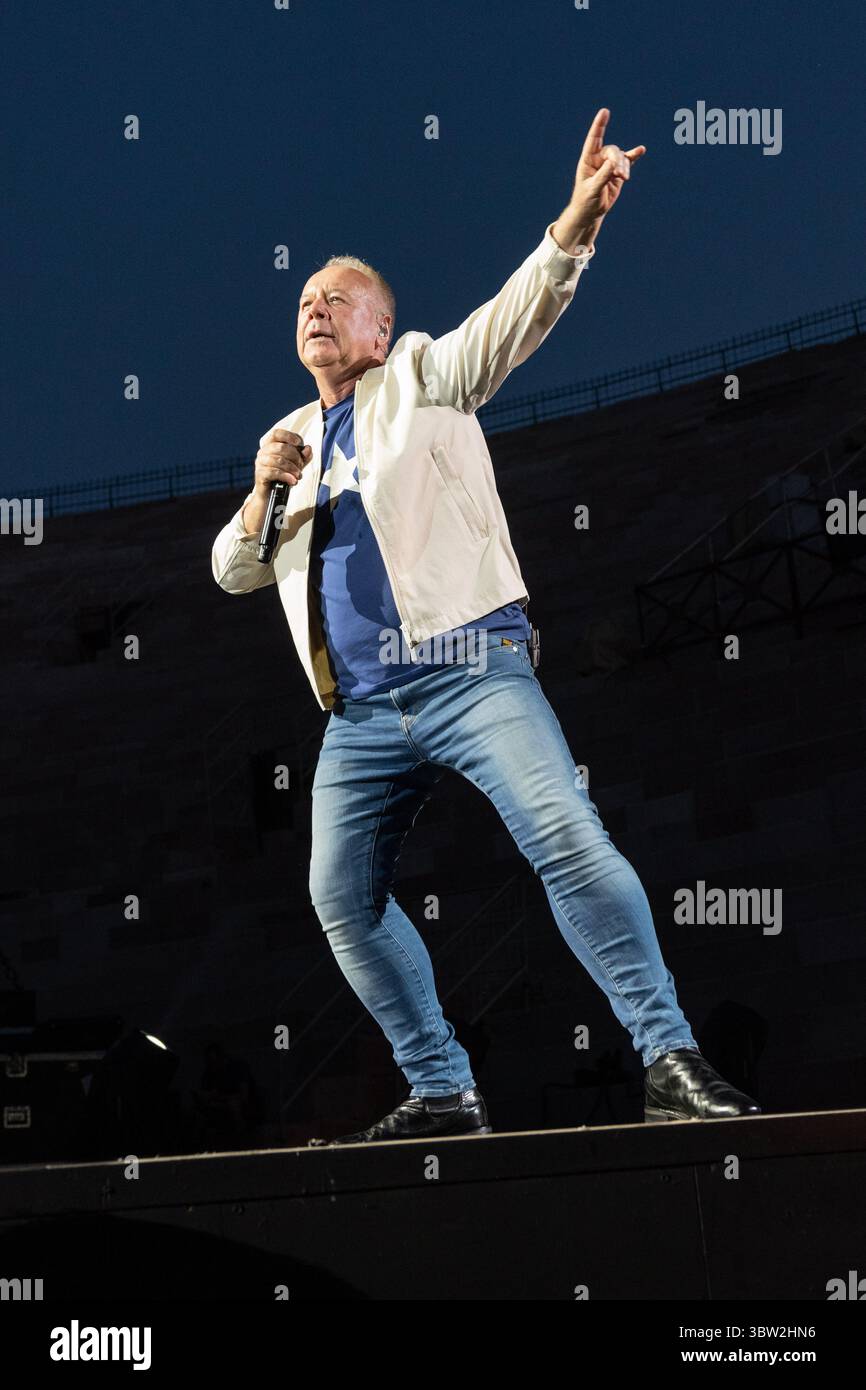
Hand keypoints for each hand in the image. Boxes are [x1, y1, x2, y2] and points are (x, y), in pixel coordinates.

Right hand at [252, 428, 311, 499]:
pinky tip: (293, 481)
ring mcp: (260, 463)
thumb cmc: (283, 477)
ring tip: (299, 476)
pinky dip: (286, 476)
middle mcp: (263, 452)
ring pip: (278, 460)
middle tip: (301, 466)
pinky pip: (274, 472)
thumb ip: (304, 456)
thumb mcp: (297, 465)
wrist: (272, 496)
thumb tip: (308, 449)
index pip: (277, 433)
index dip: (289, 436)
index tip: (300, 443)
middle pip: (280, 447)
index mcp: (270, 445)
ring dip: (292, 468)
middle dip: (295, 456)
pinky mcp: (260, 474)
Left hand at [553, 108, 645, 248]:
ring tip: (624, 178)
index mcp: (587, 160)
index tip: (604, 112)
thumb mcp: (593, 189)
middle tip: (619, 174)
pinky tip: (641, 150)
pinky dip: (634, 156)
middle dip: (617, 161)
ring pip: (621, 158)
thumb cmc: (586, 201)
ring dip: (624, 167)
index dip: (599, 125)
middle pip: (612, 151)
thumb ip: (603, 175)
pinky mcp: (618, 172)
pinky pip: (627, 161)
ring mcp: (609, 165)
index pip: (594, 139)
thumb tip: (614, 163)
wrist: (591, 213)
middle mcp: (598, 159)